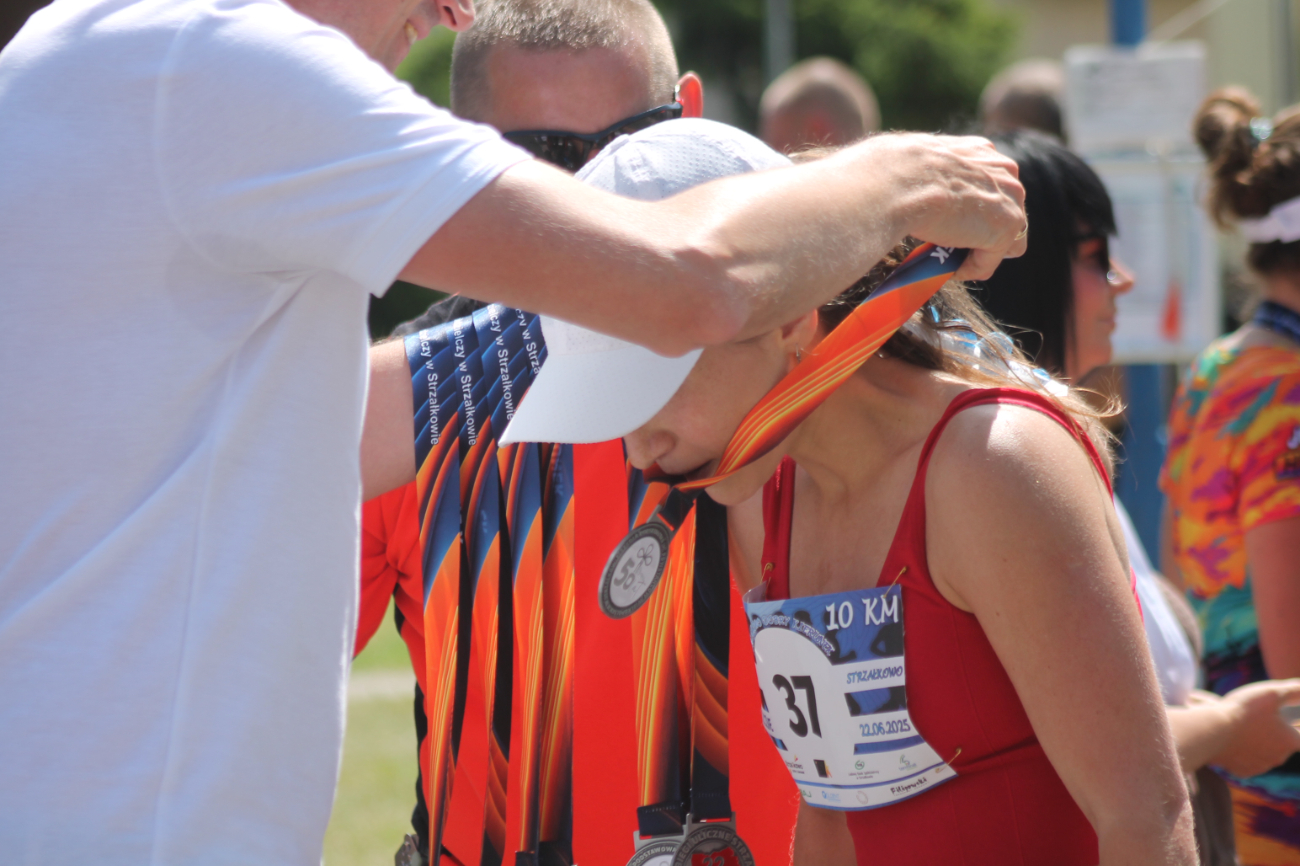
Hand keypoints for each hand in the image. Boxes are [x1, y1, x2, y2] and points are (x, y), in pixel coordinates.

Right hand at [861, 133, 1026, 279]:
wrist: (899, 180)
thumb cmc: (895, 170)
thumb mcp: (920, 162)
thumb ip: (934, 173)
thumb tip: (913, 186)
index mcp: (983, 152)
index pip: (992, 188)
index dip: (973, 212)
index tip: (950, 225)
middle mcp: (1005, 172)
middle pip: (1005, 214)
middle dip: (980, 233)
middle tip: (948, 246)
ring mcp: (1010, 200)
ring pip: (1001, 241)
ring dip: (974, 253)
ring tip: (945, 259)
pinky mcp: (1005, 229)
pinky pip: (988, 263)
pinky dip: (968, 270)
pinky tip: (946, 267)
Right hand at [1211, 679, 1299, 777]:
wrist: (1212, 731)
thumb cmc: (1244, 711)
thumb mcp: (1272, 693)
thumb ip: (1293, 691)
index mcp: (1291, 741)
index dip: (1296, 726)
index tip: (1288, 720)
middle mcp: (1280, 757)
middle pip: (1283, 744)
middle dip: (1275, 733)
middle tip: (1259, 718)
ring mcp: (1261, 766)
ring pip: (1265, 753)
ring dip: (1259, 743)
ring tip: (1245, 727)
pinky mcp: (1243, 771)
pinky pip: (1248, 761)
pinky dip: (1243, 753)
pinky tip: (1235, 741)